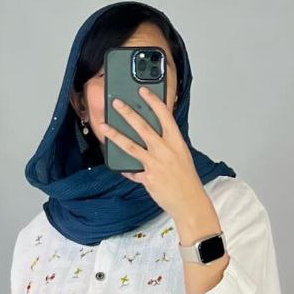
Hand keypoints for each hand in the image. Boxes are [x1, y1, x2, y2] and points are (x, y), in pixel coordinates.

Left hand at [99, 86, 206, 217]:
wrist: (189, 201)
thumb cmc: (186, 179)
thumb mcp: (181, 154)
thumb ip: (167, 143)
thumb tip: (153, 135)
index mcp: (176, 141)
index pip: (164, 115)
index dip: (153, 101)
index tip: (142, 91)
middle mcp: (165, 150)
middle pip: (143, 127)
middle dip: (128, 113)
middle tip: (116, 103)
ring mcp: (155, 164)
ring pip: (130, 146)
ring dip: (115, 135)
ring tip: (104, 127)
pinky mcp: (147, 178)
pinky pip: (131, 171)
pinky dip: (124, 168)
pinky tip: (117, 164)